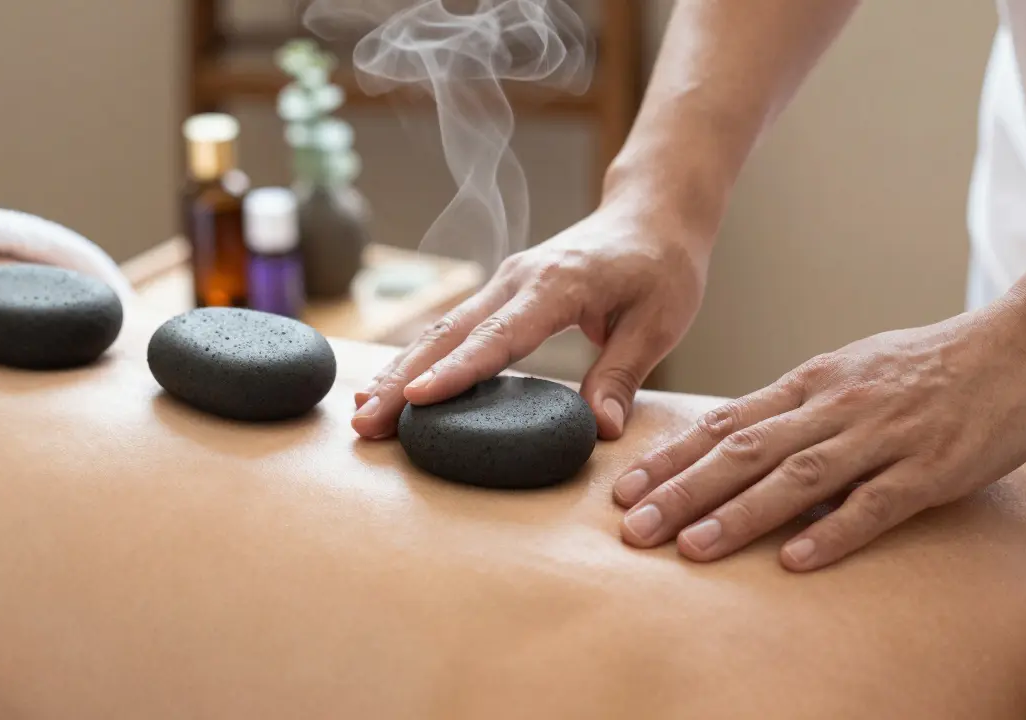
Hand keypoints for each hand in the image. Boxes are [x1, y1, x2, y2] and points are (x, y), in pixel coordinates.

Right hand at [352, 201, 710, 439]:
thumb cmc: (662, 265)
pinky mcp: (501, 291)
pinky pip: (453, 327)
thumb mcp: (659, 322)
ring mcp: (504, 281)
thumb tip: (601, 431)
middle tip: (366, 423)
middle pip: (450, 332)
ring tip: (364, 413)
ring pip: (441, 329)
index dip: (458, 370)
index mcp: (558, 284)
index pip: (500, 335)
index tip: (419, 399)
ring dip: (400, 371)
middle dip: (404, 379)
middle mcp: (519, 278)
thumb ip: (623, 374)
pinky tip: (394, 389)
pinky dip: (420, 359)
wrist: (652, 214)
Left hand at [612, 307, 1025, 570]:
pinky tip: (795, 560)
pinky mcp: (930, 467)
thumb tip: (740, 441)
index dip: (672, 457)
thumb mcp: (849, 372)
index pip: (725, 422)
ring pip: (797, 476)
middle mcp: (834, 406)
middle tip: (634, 527)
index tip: (625, 488)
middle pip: (745, 451)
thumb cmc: (929, 364)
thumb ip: (797, 408)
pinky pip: (874, 503)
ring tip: (692, 548)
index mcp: (811, 384)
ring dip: (740, 514)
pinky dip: (832, 530)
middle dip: (684, 490)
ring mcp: (881, 435)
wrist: (1021, 345)